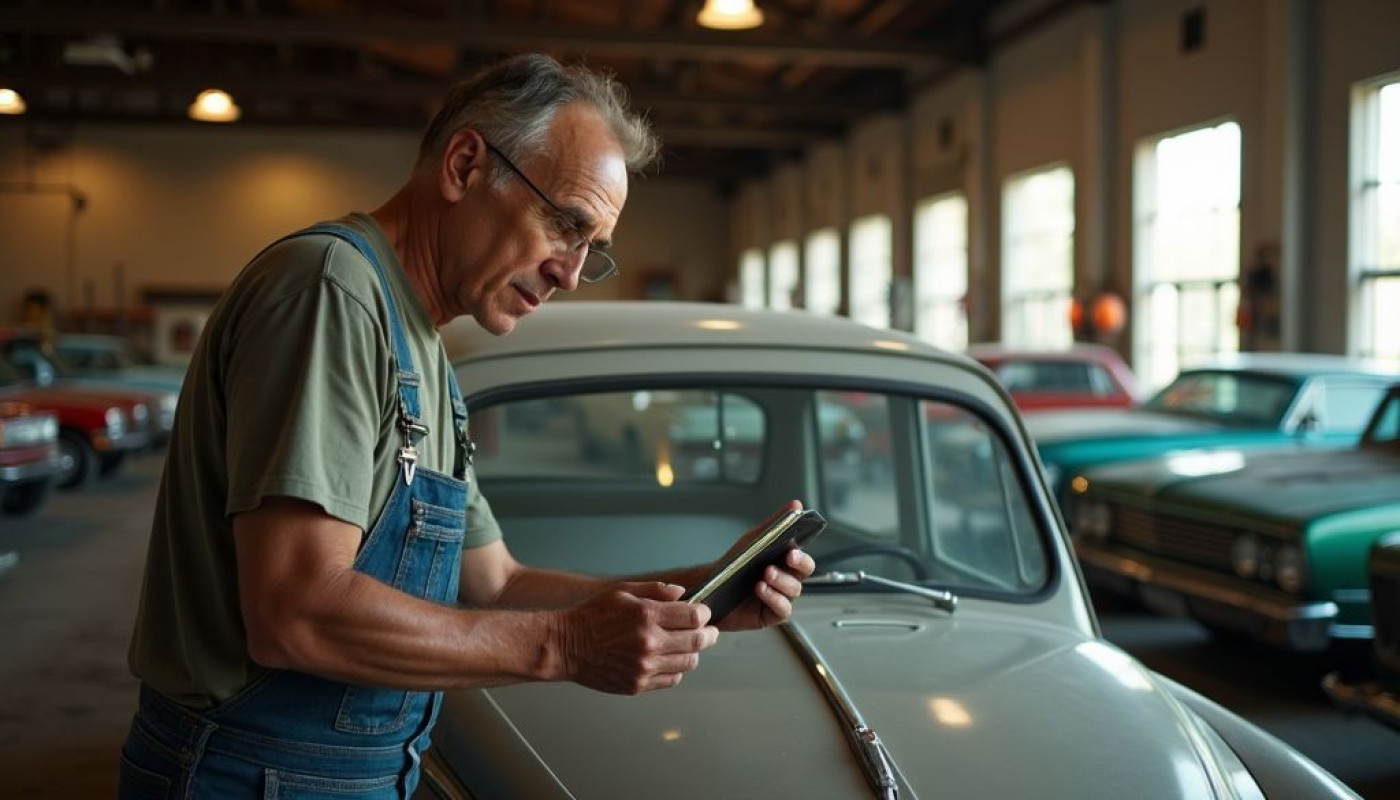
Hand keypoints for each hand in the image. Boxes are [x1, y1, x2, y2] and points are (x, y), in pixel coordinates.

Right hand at [557, 582, 717, 694]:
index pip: (694, 616)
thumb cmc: (592, 616)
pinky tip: (669, 659)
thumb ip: (657, 590)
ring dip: (693, 653)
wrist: (566, 647)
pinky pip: (672, 679)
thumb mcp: (623, 592)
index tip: (704, 613)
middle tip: (709, 631)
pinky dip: (676, 669)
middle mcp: (649, 642)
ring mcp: (644, 667)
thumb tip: (684, 594)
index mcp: (647, 615)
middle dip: (708, 634)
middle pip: (698, 641)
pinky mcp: (638, 685)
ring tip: (687, 645)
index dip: (704, 614)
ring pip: (689, 663)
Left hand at [711, 501, 817, 631]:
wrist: (712, 590)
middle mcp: (786, 580)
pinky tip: (761, 589)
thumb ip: (775, 524)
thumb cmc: (734, 565)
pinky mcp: (771, 614)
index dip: (802, 553)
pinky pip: (783, 608)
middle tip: (788, 557)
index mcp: (785, 562)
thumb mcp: (753, 541)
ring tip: (765, 574)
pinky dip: (774, 597)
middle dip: (798, 564)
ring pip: (794, 590)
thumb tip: (795, 505)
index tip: (792, 549)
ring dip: (781, 580)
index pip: (802, 556)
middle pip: (804, 573)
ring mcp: (780, 597)